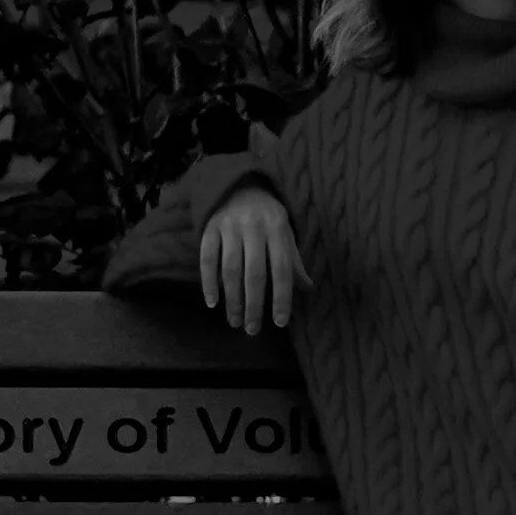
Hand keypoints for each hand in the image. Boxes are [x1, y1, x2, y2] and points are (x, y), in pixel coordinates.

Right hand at [198, 183, 314, 332]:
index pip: (281, 269)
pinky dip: (208, 282)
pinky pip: (207, 258)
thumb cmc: (267, 216)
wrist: (238, 184)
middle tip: (252, 330)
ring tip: (235, 321)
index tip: (279, 323)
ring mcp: (229, 227)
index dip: (281, 297)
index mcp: (278, 229)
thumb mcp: (285, 233)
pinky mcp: (209, 227)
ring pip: (230, 270)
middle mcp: (253, 227)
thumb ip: (293, 260)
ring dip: (232, 299)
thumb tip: (309, 289)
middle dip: (254, 305)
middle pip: (254, 274)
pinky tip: (212, 303)